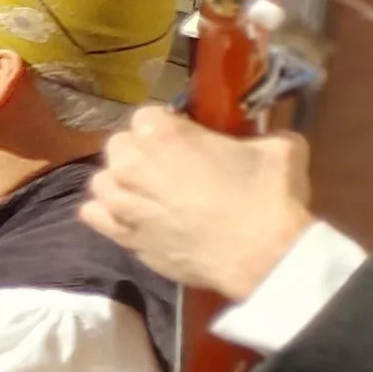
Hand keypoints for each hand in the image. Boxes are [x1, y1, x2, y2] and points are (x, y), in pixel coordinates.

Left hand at [83, 109, 314, 298]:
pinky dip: (106, 212)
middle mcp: (132, 164)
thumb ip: (256, 136)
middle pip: (120, 146)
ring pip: (103, 181)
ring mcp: (122, 202)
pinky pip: (93, 215)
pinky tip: (129, 215)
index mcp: (163, 133)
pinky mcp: (121, 236)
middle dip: (140, 151)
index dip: (167, 126)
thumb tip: (257, 141)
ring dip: (121, 182)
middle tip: (168, 166)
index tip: (185, 139)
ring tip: (149, 193)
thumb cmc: (270, 196)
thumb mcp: (279, 148)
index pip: (147, 116)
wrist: (262, 255)